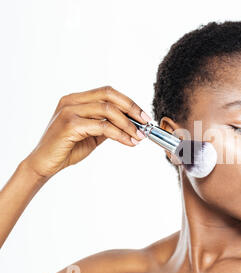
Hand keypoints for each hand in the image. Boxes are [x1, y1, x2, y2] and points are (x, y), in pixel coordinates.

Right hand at [24, 86, 150, 178]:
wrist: (45, 164)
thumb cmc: (67, 148)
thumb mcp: (92, 134)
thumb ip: (107, 125)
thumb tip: (131, 123)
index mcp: (76, 99)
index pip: (107, 92)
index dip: (128, 102)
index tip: (144, 115)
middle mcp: (71, 101)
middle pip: (109, 95)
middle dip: (131, 108)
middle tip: (146, 123)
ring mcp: (69, 111)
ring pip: (108, 110)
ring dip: (128, 124)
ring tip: (139, 136)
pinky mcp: (70, 125)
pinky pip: (102, 126)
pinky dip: (119, 134)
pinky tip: (128, 142)